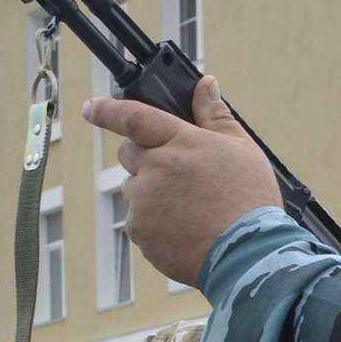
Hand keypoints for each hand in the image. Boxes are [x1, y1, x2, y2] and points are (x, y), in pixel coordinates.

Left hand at [82, 75, 278, 286]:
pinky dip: (156, 223)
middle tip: (179, 173)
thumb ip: (216, 116)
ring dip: (152, 193)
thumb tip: (205, 86)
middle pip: (130, 154)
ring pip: (135, 190)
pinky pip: (139, 221)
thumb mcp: (242, 149)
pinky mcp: (141, 233)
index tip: (91, 107)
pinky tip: (185, 228)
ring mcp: (143, 203)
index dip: (107, 110)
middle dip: (146, 157)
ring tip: (190, 208)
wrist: (248, 255)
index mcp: (177, 141)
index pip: (132, 116)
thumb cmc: (249, 200)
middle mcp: (153, 169)